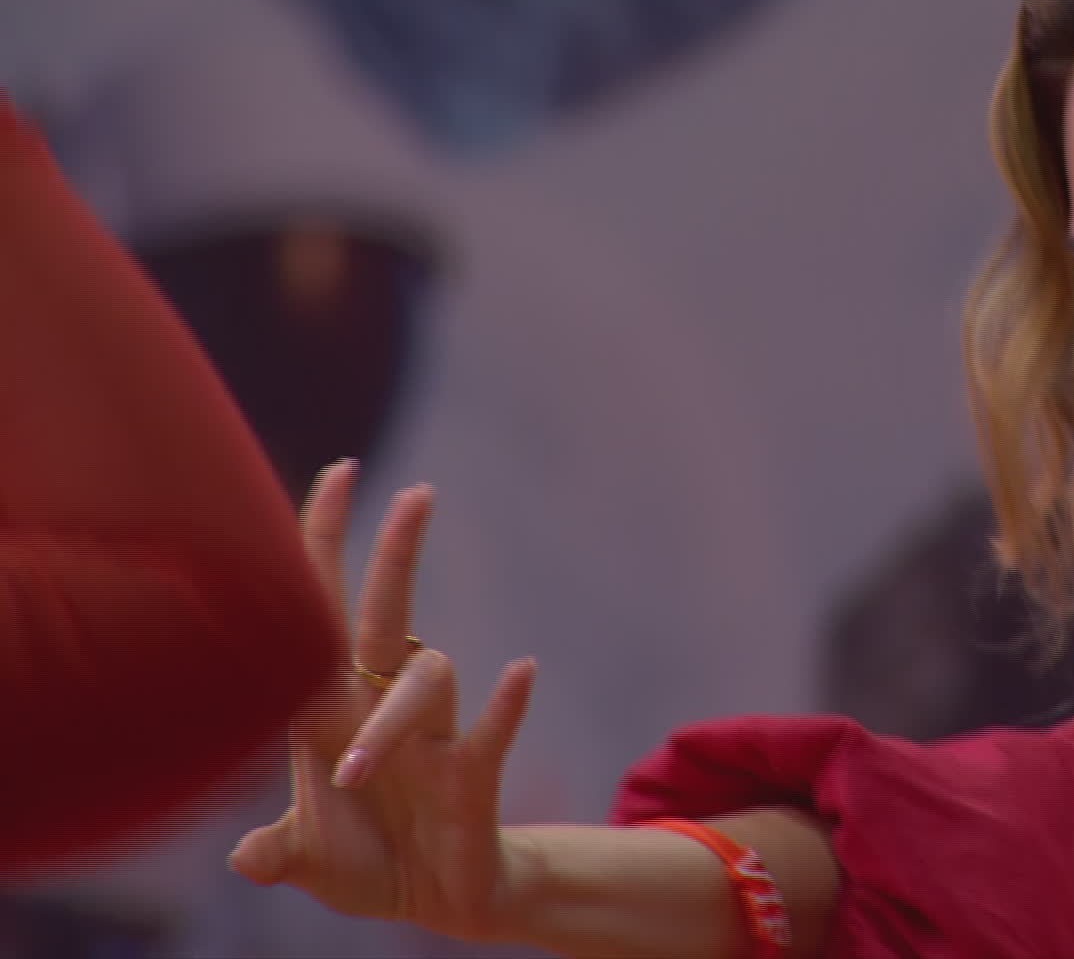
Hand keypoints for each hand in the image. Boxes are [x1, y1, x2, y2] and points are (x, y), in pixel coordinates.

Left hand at [229, 460, 537, 942]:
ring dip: (390, 719)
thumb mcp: (304, 860)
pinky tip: (524, 670)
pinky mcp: (472, 776)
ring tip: (357, 773)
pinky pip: (490, 731)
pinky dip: (506, 704)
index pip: (319, 615)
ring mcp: (430, 738)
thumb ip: (277, 854)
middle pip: (385, 616)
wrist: (432, 903)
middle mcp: (378, 709)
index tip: (341, 471)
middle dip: (396, 555)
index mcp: (327, 714)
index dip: (324, 544)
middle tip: (417, 495)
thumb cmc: (363, 861)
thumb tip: (247, 859)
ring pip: (425, 685)